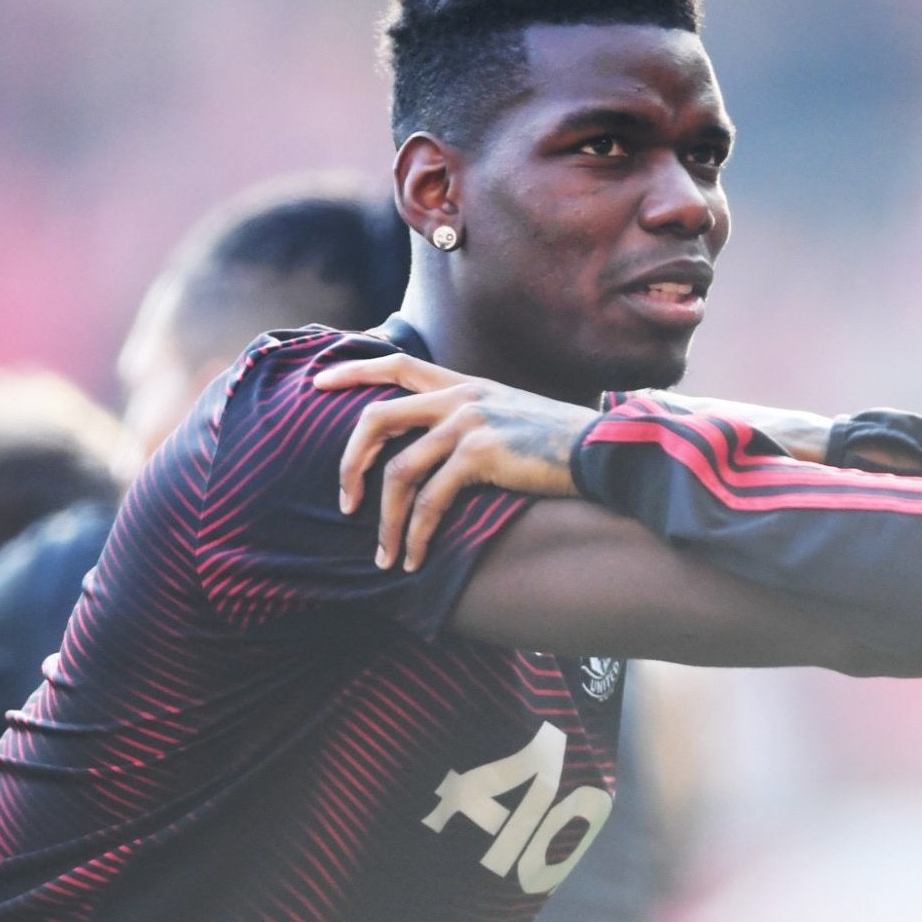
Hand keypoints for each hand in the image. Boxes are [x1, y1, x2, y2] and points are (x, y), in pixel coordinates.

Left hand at [314, 354, 589, 571]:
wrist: (604, 452)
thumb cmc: (561, 446)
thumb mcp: (512, 418)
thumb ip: (473, 422)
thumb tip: (440, 453)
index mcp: (465, 385)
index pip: (395, 363)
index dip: (352, 371)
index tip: (317, 384)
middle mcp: (461, 397)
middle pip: (378, 417)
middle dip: (350, 462)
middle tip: (344, 503)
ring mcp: (469, 423)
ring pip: (399, 472)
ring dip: (386, 521)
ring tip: (385, 556)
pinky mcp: (481, 455)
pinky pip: (430, 501)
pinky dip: (416, 535)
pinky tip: (415, 558)